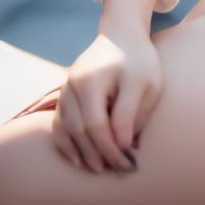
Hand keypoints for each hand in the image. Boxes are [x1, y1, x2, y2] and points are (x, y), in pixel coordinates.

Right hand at [52, 29, 162, 172]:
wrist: (122, 34)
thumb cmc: (139, 60)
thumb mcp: (145, 83)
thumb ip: (131, 114)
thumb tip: (123, 148)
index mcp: (92, 79)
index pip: (97, 125)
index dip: (111, 149)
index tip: (129, 163)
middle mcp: (73, 83)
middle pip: (79, 129)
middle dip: (98, 154)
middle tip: (117, 170)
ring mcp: (66, 87)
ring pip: (66, 128)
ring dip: (80, 152)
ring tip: (97, 169)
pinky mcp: (65, 93)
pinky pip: (59, 122)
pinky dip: (66, 142)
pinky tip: (78, 158)